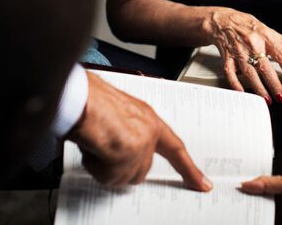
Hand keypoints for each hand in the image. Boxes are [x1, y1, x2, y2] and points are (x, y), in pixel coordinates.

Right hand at [67, 72, 211, 189]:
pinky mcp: (129, 155)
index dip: (189, 168)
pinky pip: (108, 177)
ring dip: (106, 167)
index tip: (203, 184)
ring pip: (123, 176)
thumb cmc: (90, 101)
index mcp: (149, 118)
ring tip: (95, 143)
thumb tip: (119, 150)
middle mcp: (150, 132)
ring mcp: (141, 144)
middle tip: (103, 149)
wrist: (79, 98)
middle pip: (141, 170)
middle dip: (120, 168)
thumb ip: (128, 133)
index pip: (176, 149)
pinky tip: (92, 148)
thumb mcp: (118, 114)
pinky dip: (96, 167)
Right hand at [206, 8, 281, 103]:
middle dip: (273, 83)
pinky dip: (234, 83)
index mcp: (266, 38)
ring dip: (258, 88)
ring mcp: (239, 52)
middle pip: (264, 67)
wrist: (224, 21)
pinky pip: (230, 72)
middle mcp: (253, 45)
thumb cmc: (250, 27)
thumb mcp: (271, 32)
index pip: (280, 54)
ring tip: (267, 100)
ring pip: (249, 72)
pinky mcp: (228, 58)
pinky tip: (241, 93)